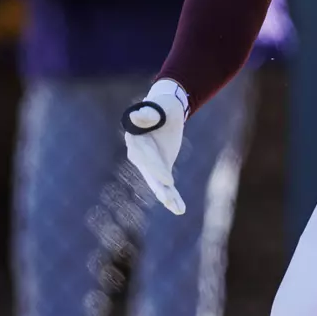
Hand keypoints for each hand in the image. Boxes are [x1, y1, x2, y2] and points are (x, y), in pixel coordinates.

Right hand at [122, 79, 187, 214]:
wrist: (166, 111)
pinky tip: (180, 209)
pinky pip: (165, 186)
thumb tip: (137, 115)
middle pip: (149, 174)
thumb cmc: (162, 106)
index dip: (157, 169)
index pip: (146, 158)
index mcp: (136, 140)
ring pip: (157, 184)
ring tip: (177, 208)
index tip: (168, 180)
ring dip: (167, 196)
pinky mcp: (160, 170)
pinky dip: (172, 197)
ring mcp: (149, 165)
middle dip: (159, 187)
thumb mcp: (158, 106)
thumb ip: (148, 113)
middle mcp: (139, 156)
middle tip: (168, 198)